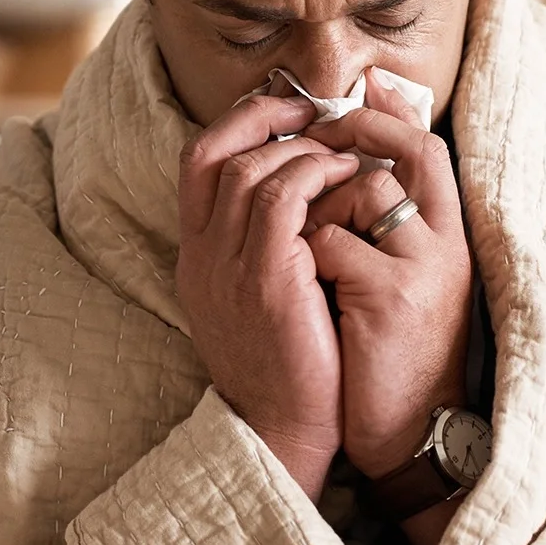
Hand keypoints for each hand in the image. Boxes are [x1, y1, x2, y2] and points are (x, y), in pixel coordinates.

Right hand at [176, 92, 363, 496]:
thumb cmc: (290, 367)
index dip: (237, 124)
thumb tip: (302, 194)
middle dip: (268, 119)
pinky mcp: (264, 277)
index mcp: (196, 258)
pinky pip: (283, 195)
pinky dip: (316, 173)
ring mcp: (226, 266)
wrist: (285, 432)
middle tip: (318, 114)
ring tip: (343, 149)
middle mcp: (200, 255)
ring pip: (250, 168)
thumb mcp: (261, 299)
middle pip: (215, 152)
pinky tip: (349, 177)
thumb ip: (266, 247)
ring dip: (302, 147)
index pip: (196, 162)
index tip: (285, 113)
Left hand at [302, 73, 473, 480]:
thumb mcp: (402, 284)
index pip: (429, 149)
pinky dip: (305, 256)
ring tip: (304, 249)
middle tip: (308, 155)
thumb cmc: (390, 358)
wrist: (407, 434)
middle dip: (350, 148)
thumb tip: (347, 167)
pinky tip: (304, 286)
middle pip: (407, 156)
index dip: (392, 117)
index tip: (357, 96)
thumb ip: (386, 228)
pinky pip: (330, 240)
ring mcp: (422, 267)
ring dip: (319, 212)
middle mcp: (447, 245)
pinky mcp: (391, 295)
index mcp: (450, 239)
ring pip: (363, 192)